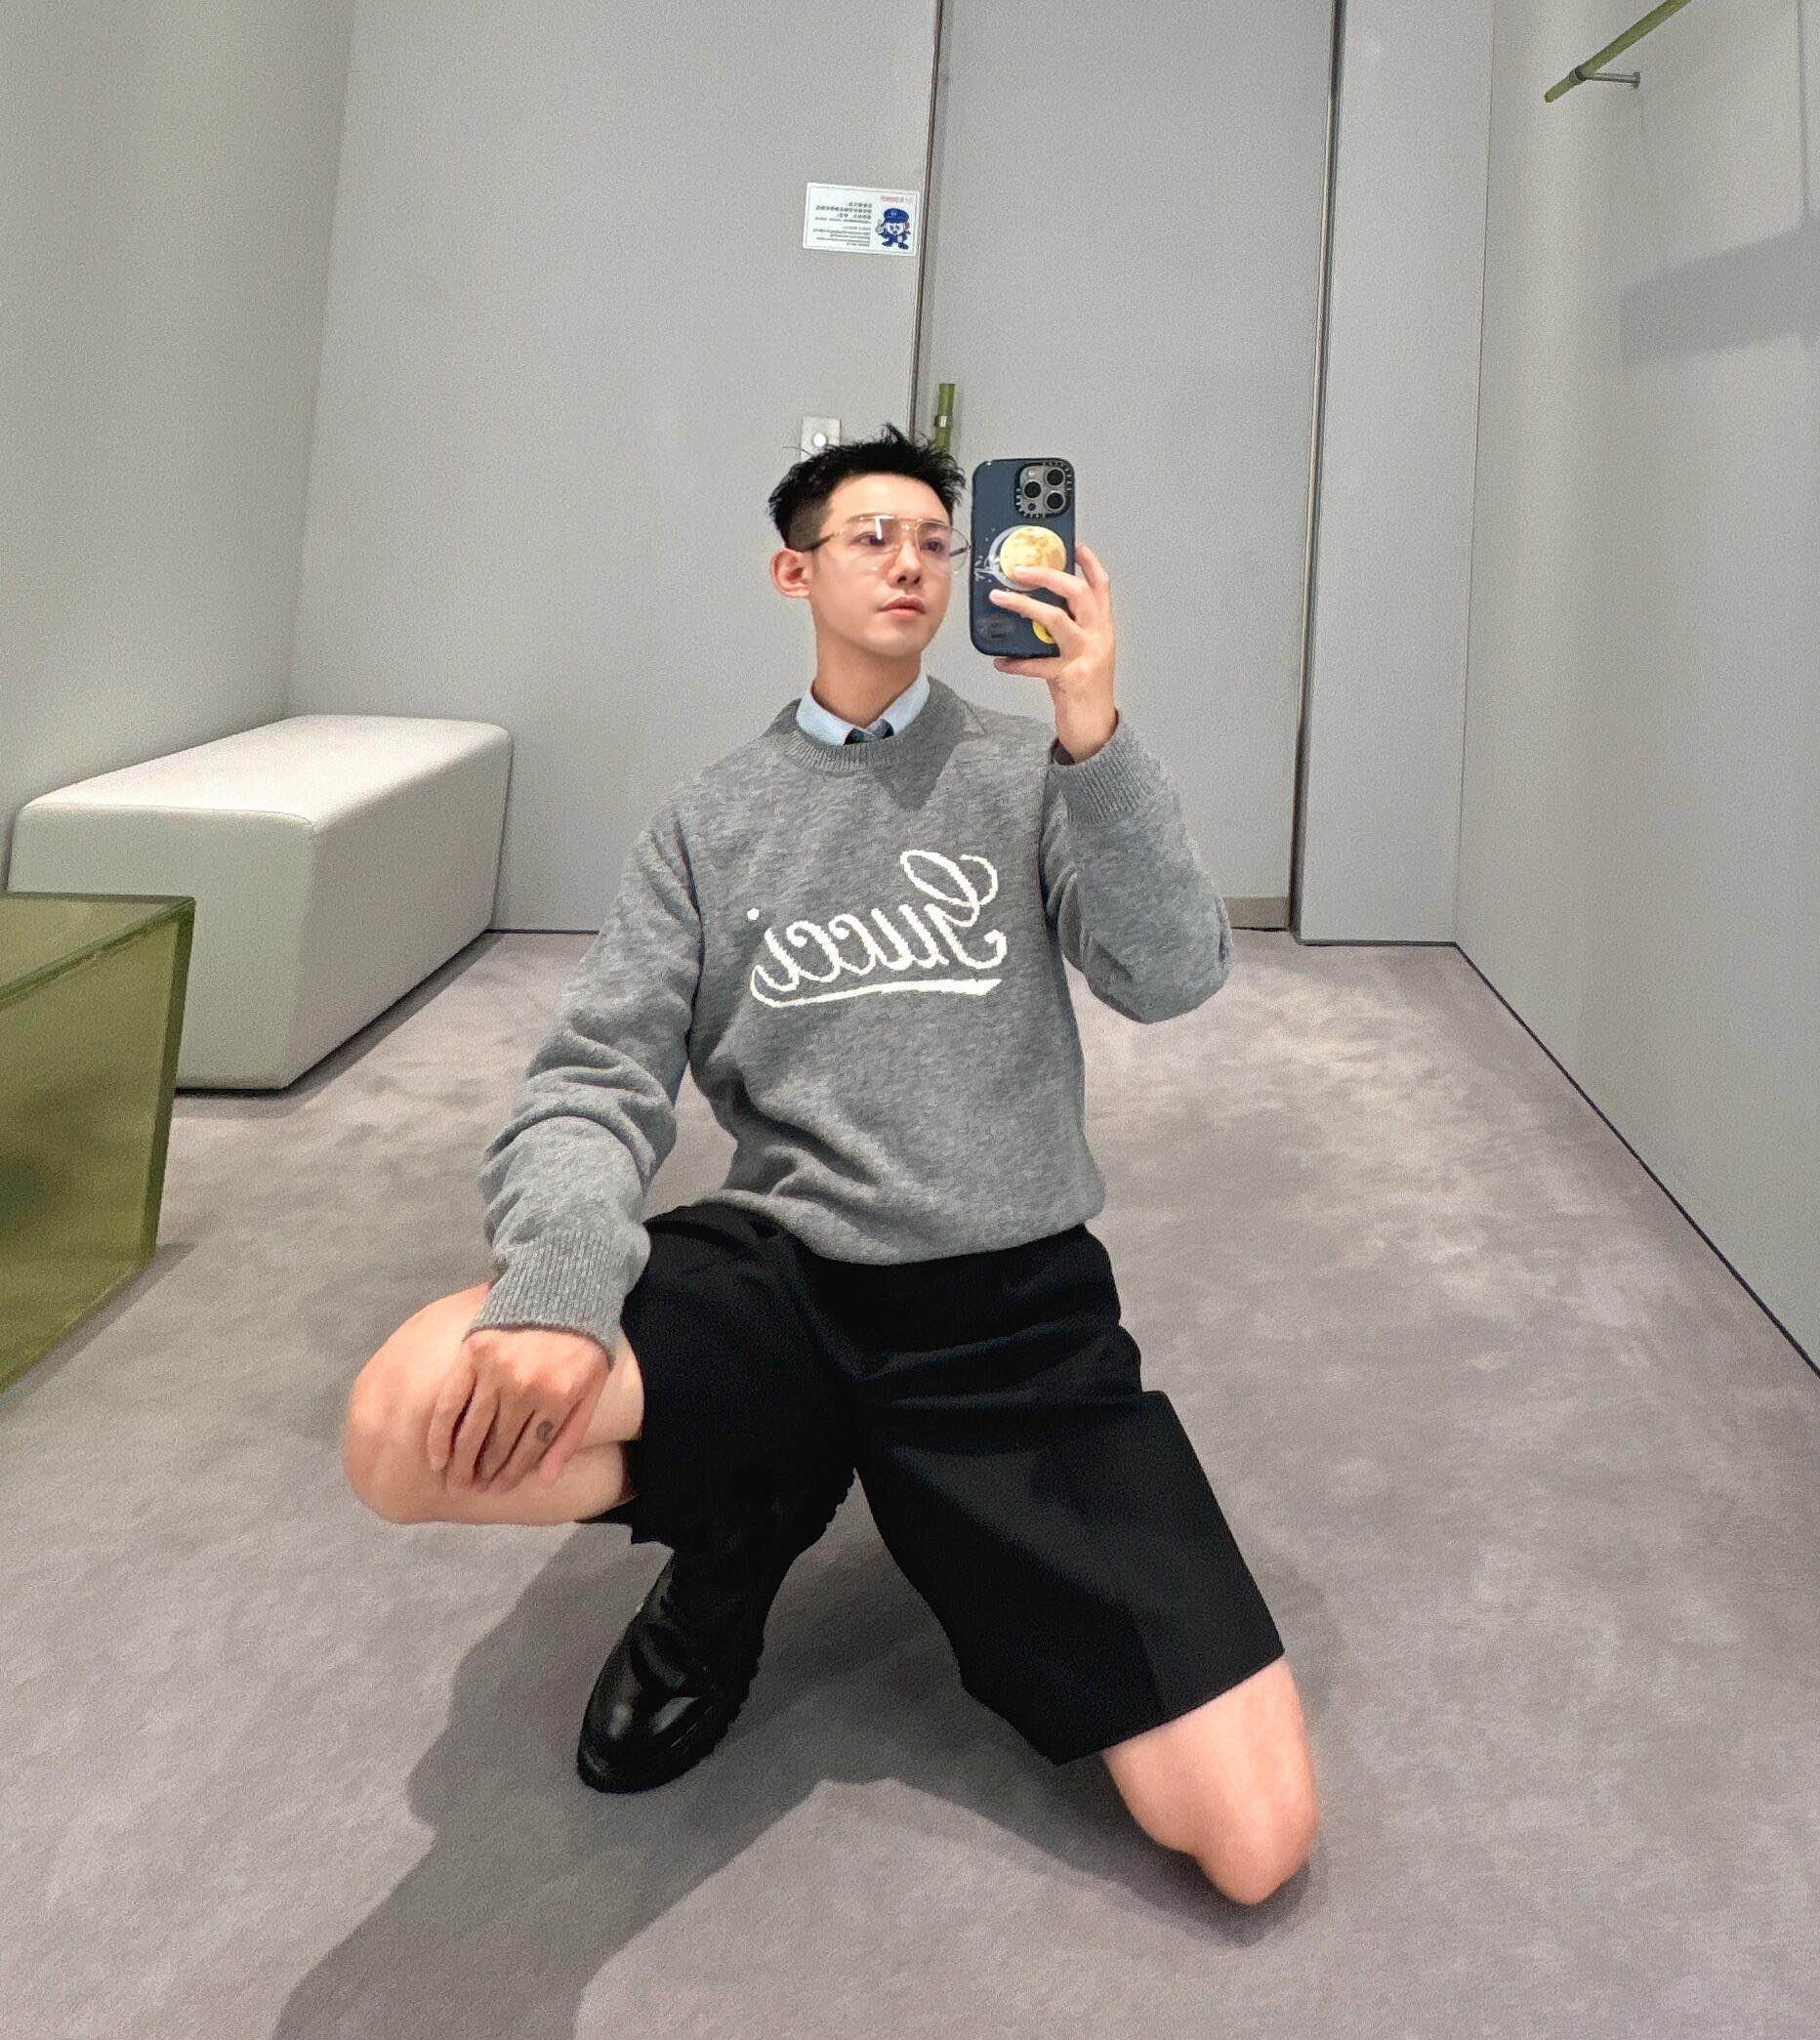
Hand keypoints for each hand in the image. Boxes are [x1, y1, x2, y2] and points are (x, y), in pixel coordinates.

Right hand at [429, 1325, 612, 1494]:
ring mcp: (496, 1370)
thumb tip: (547, 1480)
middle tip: (471, 1492)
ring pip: (473, 1430)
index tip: (497, 1491)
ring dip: (461, 1463)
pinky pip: (450, 1402)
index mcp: (557, 1397)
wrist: (564, 1289)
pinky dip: (440, 1434)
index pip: (528, 1451)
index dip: (511, 1476)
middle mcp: (525, 1387)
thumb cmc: (581, 1343)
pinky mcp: (472, 1353)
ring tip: (454, 1484)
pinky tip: (435, 1458)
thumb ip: (570, 1435)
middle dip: (484, 1474)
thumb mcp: (590, 1389)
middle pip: (498, 1445)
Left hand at [987, 539, 1118, 761]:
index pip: (1101, 587)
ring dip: (1024, 607)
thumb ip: (1068, 632)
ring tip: (1000, 598)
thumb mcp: (1084, 655)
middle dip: (1048, 575)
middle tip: (1019, 568)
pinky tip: (999, 662)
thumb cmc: (1086, 691)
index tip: (1072, 544)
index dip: (1088, 563)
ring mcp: (1086, 657)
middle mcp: (1099, 638)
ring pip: (1056, 620)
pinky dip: (1015, 663)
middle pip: (1077, 593)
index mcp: (1103, 629)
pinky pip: (1036, 665)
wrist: (1095, 730)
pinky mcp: (1069, 678)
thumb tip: (1035, 612)